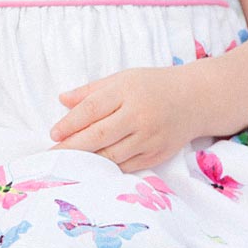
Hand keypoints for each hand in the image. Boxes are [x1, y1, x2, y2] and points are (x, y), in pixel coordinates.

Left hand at [51, 66, 197, 171]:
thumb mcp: (121, 79)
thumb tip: (62, 100)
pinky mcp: (158, 155)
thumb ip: (91, 91)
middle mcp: (139, 116)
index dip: (70, 123)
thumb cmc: (152, 86)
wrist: (195, 99)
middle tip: (53, 154)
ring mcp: (150, 138)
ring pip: (112, 155)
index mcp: (127, 92)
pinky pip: (127, 166)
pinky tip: (94, 167)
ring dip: (88, 160)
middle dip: (72, 147)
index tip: (53, 133)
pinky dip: (109, 168)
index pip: (92, 109)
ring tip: (69, 162)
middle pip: (99, 135)